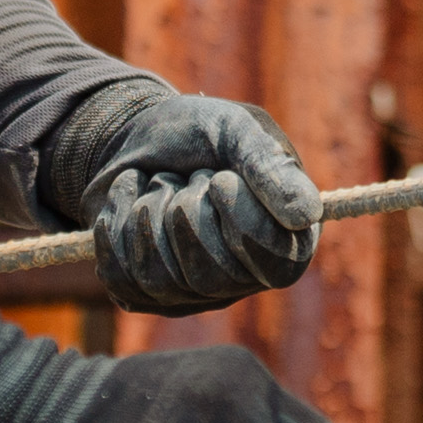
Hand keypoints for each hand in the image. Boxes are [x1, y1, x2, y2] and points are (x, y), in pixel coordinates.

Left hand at [53, 85, 325, 312]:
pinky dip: (115, 225)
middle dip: (186, 210)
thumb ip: (268, 166)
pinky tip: (128, 200)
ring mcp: (190, 292)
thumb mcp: (234, 128)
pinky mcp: (143, 294)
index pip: (278, 265)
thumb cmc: (194, 131)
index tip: (220, 177)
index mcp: (284, 237)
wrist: (131, 133)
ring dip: (148, 214)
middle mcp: (242, 277)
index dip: (244, 221)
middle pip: (211, 275)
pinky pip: (122, 277)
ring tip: (158, 185)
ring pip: (161, 278)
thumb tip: (306, 216)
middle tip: (188, 177)